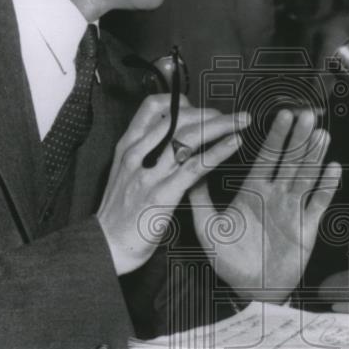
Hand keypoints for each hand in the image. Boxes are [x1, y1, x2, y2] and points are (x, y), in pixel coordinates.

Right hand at [96, 95, 248, 273]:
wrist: (106, 246)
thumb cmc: (119, 213)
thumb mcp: (124, 174)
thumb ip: (145, 153)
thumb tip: (174, 138)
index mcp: (127, 147)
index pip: (152, 107)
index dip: (179, 102)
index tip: (199, 109)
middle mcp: (137, 154)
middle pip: (178, 118)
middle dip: (210, 112)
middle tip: (233, 117)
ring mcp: (149, 173)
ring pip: (189, 136)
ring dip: (221, 124)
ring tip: (243, 121)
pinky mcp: (162, 194)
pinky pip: (195, 166)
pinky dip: (219, 151)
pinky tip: (236, 142)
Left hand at [189, 109, 340, 302]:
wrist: (251, 288)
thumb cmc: (230, 260)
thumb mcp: (208, 228)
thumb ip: (200, 199)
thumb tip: (191, 171)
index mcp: (253, 191)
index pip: (266, 157)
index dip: (276, 136)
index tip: (282, 115)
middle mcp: (275, 195)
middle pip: (290, 160)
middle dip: (298, 138)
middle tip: (306, 115)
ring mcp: (292, 209)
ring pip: (306, 176)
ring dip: (314, 155)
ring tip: (321, 134)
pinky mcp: (306, 226)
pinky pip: (318, 203)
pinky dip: (326, 186)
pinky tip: (333, 169)